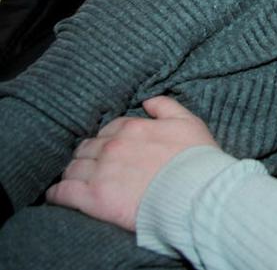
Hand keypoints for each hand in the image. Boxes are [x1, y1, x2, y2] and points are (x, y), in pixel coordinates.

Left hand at [46, 97, 217, 231]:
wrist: (196, 193)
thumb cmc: (197, 160)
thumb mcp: (189, 122)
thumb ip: (167, 106)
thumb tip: (148, 100)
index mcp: (132, 127)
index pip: (108, 130)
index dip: (109, 140)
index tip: (112, 150)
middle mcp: (112, 147)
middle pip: (87, 148)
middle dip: (89, 155)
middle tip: (94, 167)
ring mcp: (101, 172)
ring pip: (73, 168)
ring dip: (74, 173)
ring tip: (77, 181)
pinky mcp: (94, 198)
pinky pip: (64, 192)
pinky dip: (58, 193)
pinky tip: (57, 195)